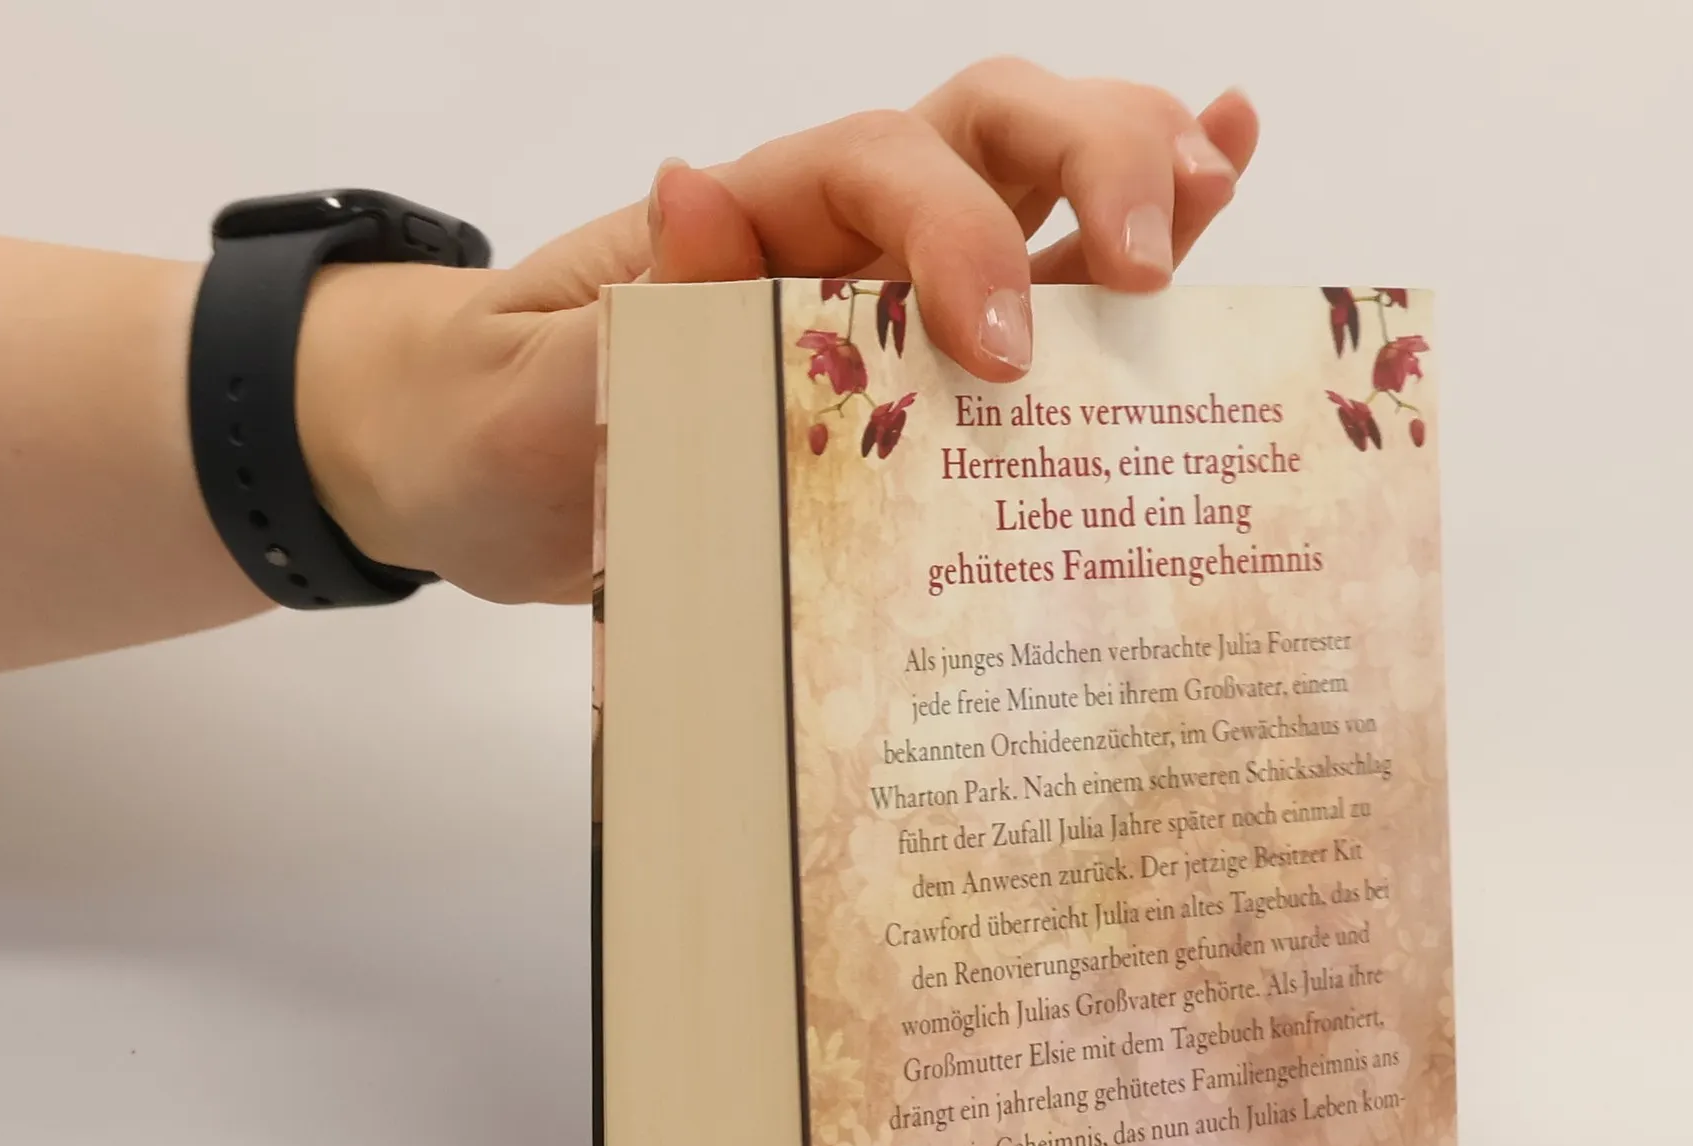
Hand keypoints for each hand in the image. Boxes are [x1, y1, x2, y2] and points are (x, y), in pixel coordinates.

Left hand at [297, 59, 1257, 606]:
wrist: (466, 466)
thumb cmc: (492, 420)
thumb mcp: (529, 382)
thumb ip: (617, 312)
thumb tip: (693, 192)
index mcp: (747, 220)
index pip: (884, 172)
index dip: (958, 237)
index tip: (997, 352)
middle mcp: (835, 235)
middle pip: (991, 133)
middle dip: (1094, 164)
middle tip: (1153, 268)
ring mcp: (885, 293)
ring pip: (1034, 191)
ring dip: (1142, 177)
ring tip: (1225, 182)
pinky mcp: (910, 371)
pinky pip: (1030, 290)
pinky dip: (1117, 245)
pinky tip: (1220, 188)